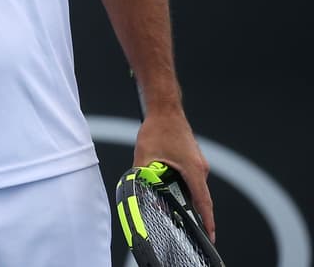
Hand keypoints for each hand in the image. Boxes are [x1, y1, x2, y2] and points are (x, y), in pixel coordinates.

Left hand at [133, 109, 214, 240]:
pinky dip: (184, 186)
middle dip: (193, 213)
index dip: (207, 221)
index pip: (203, 202)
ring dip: (185, 197)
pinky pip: (192, 178)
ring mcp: (199, 163)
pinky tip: (171, 188)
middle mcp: (200, 168)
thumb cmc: (158, 129)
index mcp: (193, 170)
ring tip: (173, 207)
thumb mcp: (144, 155)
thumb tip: (136, 188)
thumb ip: (141, 174)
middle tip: (183, 226)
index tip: (210, 236)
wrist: (165, 109)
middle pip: (200, 197)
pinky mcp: (194, 159)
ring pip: (194, 187)